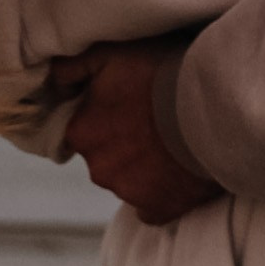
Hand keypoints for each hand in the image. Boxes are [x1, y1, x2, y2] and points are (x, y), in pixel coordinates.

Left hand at [48, 36, 221, 225]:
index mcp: (81, 133)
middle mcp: (98, 169)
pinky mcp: (159, 209)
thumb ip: (71, 68)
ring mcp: (128, 193)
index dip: (104, 116)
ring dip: (144, 166)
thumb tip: (54, 80)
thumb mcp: (108, 55)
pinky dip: (162, 191)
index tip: (127, 106)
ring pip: (128, 180)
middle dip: (123, 143)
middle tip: (152, 121)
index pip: (82, 129)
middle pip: (105, 157)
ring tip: (171, 142)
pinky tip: (178, 170)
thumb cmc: (159, 75)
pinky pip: (153, 206)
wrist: (210, 109)